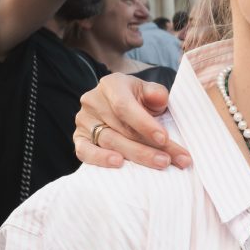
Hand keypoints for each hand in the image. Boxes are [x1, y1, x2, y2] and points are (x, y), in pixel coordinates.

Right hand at [74, 72, 190, 170]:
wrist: (120, 107)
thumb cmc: (139, 100)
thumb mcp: (149, 92)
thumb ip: (156, 93)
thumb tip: (160, 99)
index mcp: (112, 85)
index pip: (124, 106)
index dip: (144, 124)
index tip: (164, 139)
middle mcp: (94, 101)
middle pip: (121, 128)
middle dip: (149, 146)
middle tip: (170, 159)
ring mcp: (84, 120)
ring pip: (109, 142)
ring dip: (137, 155)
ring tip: (160, 163)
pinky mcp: (79, 138)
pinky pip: (85, 151)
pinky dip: (101, 159)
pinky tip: (119, 164)